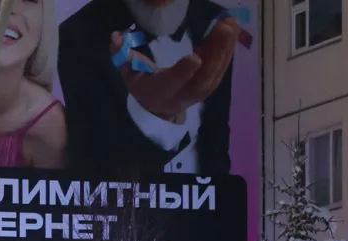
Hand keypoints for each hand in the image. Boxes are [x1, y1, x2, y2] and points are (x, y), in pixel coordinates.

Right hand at [111, 20, 250, 123]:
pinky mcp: (209, 85)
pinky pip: (221, 69)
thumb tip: (116, 36)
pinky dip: (227, 51)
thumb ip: (122, 55)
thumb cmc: (143, 86)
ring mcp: (199, 91)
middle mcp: (183, 93)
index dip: (184, 72)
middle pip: (203, 76)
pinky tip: (231, 32)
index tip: (195, 57)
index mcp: (162, 90)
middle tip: (224, 27)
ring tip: (231, 24)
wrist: (159, 108)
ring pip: (216, 72)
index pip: (173, 82)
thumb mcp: (129, 73)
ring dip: (226, 48)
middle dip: (216, 52)